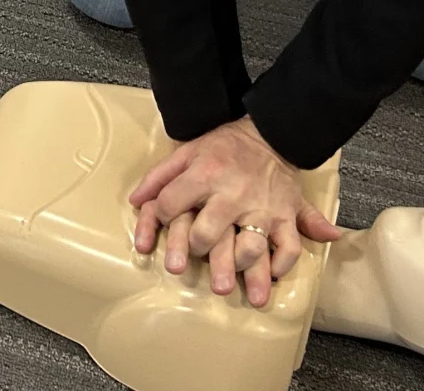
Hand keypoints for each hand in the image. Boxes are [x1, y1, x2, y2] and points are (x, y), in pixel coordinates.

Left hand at [129, 116, 340, 307]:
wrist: (269, 134)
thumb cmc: (223, 147)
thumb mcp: (187, 151)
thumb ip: (159, 176)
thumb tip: (135, 201)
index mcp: (204, 174)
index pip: (171, 204)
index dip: (155, 218)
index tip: (157, 227)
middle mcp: (232, 194)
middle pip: (208, 234)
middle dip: (194, 252)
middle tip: (186, 269)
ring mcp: (262, 208)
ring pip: (251, 247)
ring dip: (242, 271)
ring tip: (233, 290)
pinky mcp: (286, 215)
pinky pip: (288, 246)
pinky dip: (281, 265)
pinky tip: (271, 274)